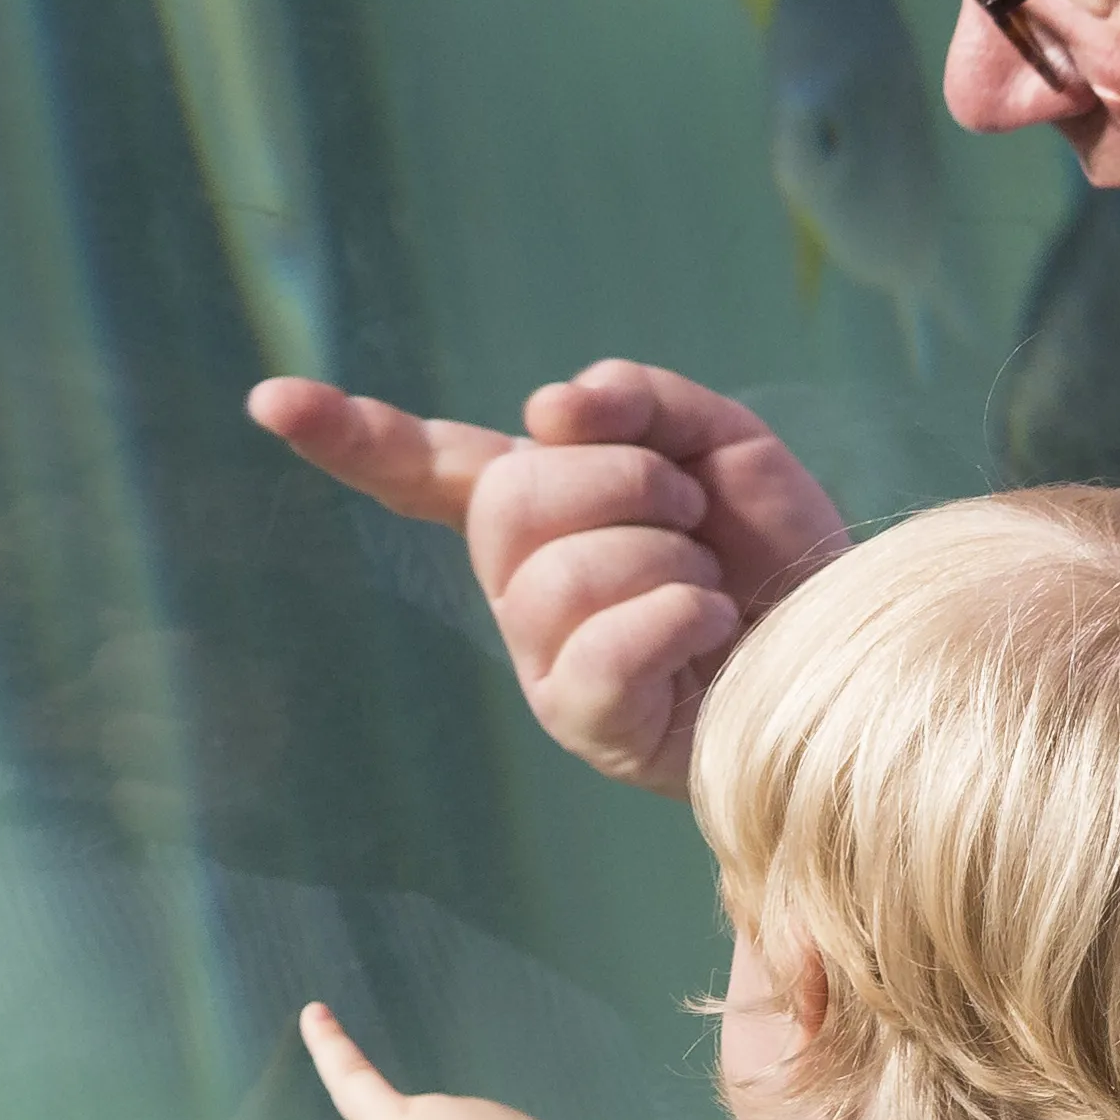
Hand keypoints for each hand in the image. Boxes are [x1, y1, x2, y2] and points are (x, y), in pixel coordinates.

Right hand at [250, 361, 846, 792]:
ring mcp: (540, 656)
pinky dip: (681, 614)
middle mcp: (517, 585)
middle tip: (685, 508)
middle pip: (511, 497)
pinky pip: (604, 643)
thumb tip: (548, 405)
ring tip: (708, 581)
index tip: (271, 400)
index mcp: (538, 511)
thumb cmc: (778, 553)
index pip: (424, 465)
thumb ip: (639, 399)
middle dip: (624, 478)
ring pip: (560, 571)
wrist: (849, 648)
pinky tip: (714, 627)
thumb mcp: (721, 443)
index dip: (349, 433)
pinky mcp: (582, 719)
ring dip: (665, 552)